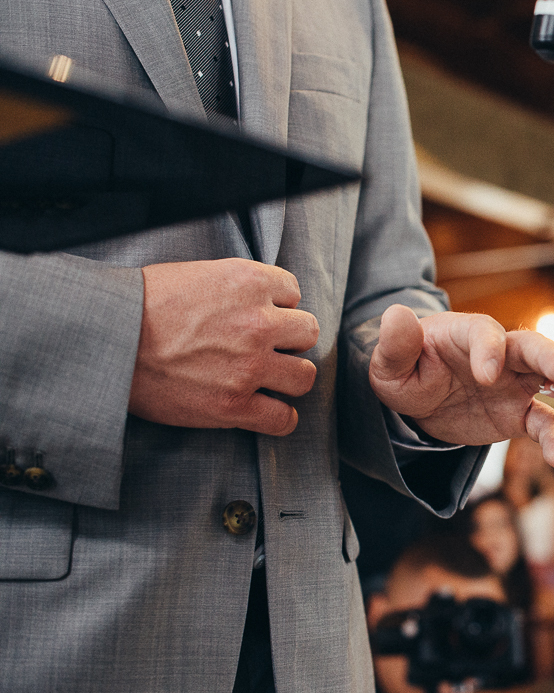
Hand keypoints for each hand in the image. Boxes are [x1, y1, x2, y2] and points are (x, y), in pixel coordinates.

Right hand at [129, 259, 319, 435]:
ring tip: (268, 377)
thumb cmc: (143, 303)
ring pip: (304, 376)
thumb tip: (262, 301)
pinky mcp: (234, 404)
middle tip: (266, 347)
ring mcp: (249, 366)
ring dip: (289, 377)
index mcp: (250, 282)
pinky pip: (283, 419)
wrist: (107, 337)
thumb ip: (239, 287)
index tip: (260, 315)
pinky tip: (268, 410)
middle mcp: (258, 322)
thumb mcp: (199, 274)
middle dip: (289, 340)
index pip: (293, 292)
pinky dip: (280, 417)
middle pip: (307, 333)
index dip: (277, 306)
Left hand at [369, 306, 553, 468]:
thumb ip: (395, 344)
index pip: (485, 335)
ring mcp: (515, 382)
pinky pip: (543, 423)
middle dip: (552, 358)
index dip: (488, 351)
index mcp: (469, 334)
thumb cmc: (404, 371)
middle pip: (532, 348)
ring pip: (552, 380)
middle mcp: (500, 353)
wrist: (417, 399)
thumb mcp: (389, 364)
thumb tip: (395, 315)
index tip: (486, 375)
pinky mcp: (518, 413)